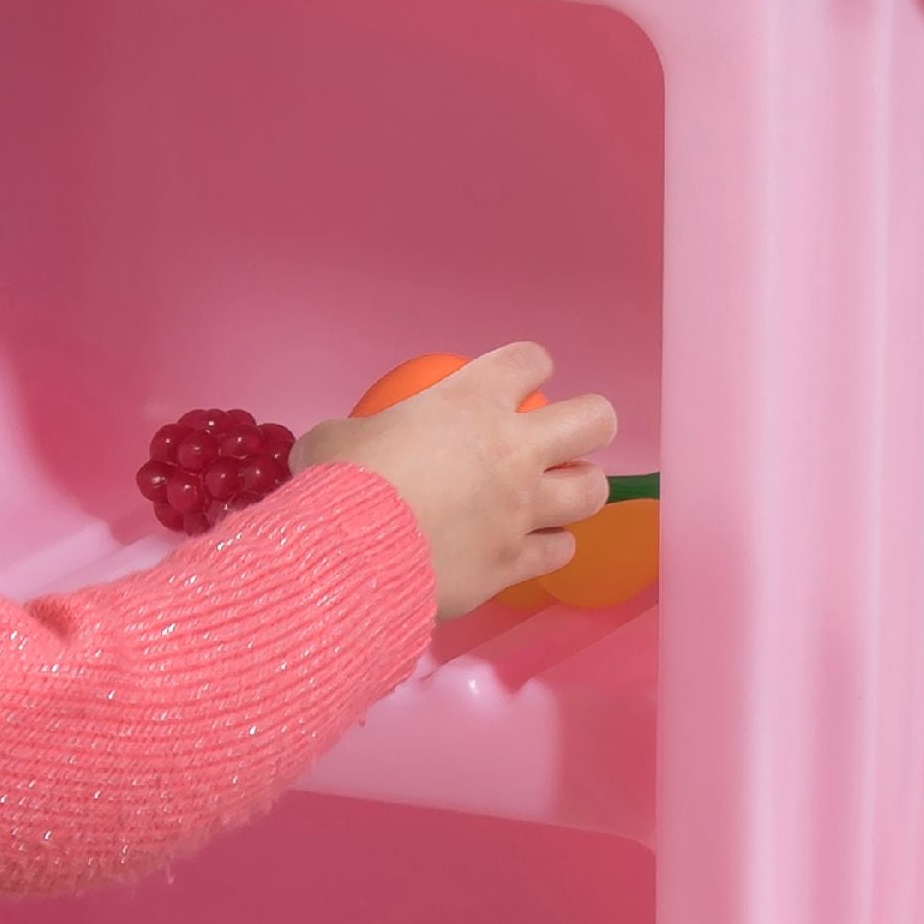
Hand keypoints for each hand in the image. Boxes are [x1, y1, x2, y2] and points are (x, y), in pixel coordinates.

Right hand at [294, 344, 614, 620]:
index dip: (531, 365)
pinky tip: (530, 548)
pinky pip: (557, 553)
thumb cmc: (340, 485)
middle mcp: (512, 451)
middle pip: (594, 421)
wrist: (350, 557)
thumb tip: (330, 446)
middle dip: (592, 424)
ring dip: (579, 491)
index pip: (530, 360)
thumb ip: (349, 435)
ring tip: (557, 497)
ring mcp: (521, 509)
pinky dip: (548, 549)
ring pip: (592, 492)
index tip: (523, 379)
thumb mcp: (332, 440)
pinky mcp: (514, 563)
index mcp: (472, 401)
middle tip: (568, 438)